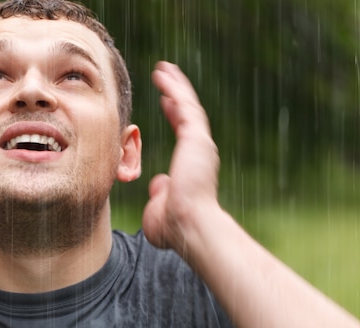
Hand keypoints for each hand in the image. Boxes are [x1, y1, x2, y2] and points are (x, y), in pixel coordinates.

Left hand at [142, 62, 219, 252]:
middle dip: (177, 93)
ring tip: (164, 68)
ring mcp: (200, 144)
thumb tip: (159, 182)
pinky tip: (163, 75)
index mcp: (192, 165)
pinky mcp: (196, 138)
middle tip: (168, 76)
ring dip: (175, 85)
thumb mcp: (160, 207)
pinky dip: (175, 88)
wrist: (188, 226)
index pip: (183, 132)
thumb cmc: (174, 226)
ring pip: (187, 106)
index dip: (175, 114)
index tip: (166, 101)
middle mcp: (200, 151)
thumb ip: (160, 193)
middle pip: (188, 113)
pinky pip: (185, 106)